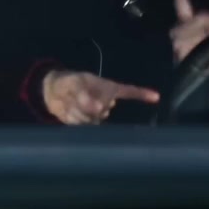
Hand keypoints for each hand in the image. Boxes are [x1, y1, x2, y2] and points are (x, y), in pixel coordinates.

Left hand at [42, 70, 159, 124]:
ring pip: (91, 121)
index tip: (157, 97)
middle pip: (102, 111)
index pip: (128, 91)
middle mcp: (106, 103)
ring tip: (70, 103)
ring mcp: (97, 115)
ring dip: (77, 113)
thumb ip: (85, 94)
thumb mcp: (74, 83)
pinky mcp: (86, 124)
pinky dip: (73, 120)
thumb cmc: (67, 82)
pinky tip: (69, 112)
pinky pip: (83, 127)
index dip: (142, 94)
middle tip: (73, 96)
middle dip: (86, 106)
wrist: (51, 92)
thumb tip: (99, 108)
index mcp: (108, 88)